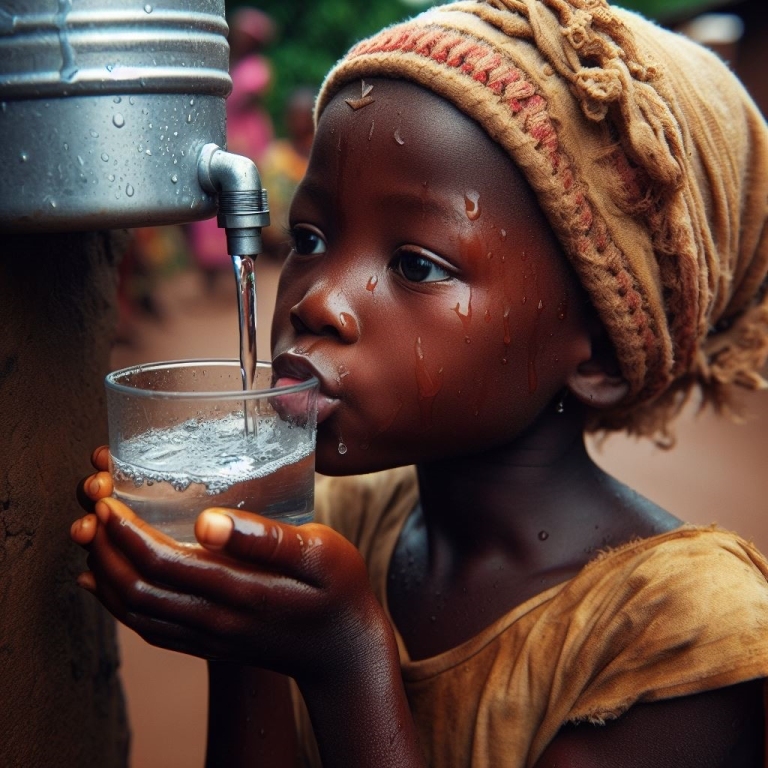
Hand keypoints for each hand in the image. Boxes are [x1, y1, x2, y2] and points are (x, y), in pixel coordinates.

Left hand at [70, 450, 387, 684]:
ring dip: (103, 572)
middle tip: (92, 505)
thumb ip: (266, 538)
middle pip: (136, 588)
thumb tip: (208, 520)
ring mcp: (207, 637)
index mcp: (240, 593)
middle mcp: (214, 621)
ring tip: (90, 534)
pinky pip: (147, 627)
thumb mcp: (319, 553)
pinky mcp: (206, 644)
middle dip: (103, 546)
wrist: (343, 652)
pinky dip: (115, 603)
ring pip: (134, 611)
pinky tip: (101, 582)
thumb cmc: (338, 590)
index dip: (127, 531)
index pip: (164, 564)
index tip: (109, 498)